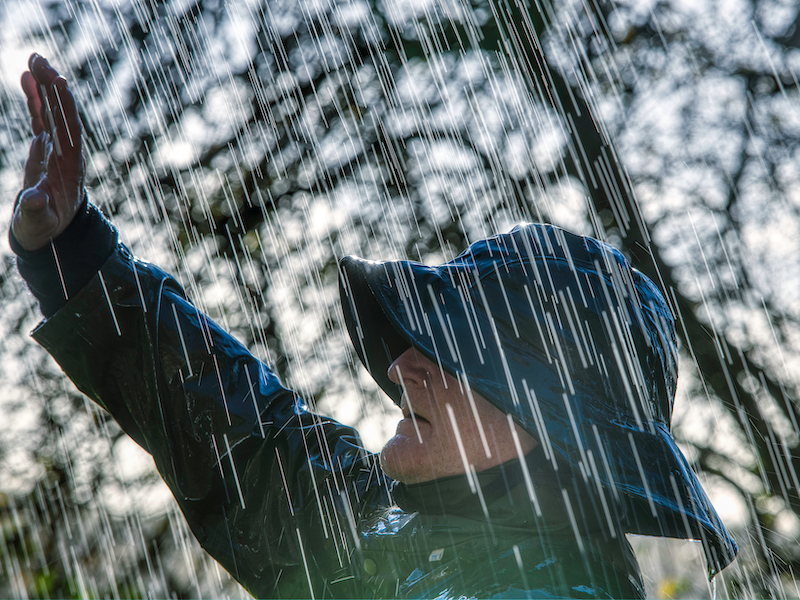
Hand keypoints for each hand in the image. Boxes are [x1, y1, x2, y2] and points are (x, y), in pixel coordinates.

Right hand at [11, 54, 83, 250]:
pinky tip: (26, 77)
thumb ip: (36, 210)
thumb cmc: (44, 228)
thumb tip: (34, 198)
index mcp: (71, 167)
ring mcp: (57, 147)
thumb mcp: (39, 222)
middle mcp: (68, 152)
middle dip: (53, 86)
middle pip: (63, 113)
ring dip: (45, 85)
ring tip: (34, 58)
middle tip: (40, 59)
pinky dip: (35, 97)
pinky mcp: (46, 146)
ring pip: (53, 111)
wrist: (48, 230)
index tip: (60, 82)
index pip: (71, 130)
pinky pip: (41, 116)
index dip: (67, 106)